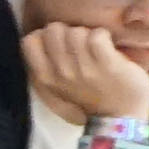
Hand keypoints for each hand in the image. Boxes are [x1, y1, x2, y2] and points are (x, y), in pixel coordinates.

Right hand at [26, 18, 148, 125]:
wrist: (118, 118)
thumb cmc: (87, 100)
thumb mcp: (55, 89)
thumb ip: (44, 68)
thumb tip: (40, 38)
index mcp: (45, 78)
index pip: (30, 41)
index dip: (44, 36)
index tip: (58, 43)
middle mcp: (61, 73)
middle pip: (53, 30)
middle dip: (67, 32)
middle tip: (80, 44)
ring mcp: (84, 69)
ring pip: (76, 31)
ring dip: (88, 34)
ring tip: (96, 47)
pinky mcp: (108, 64)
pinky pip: (97, 36)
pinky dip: (103, 35)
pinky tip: (108, 45)